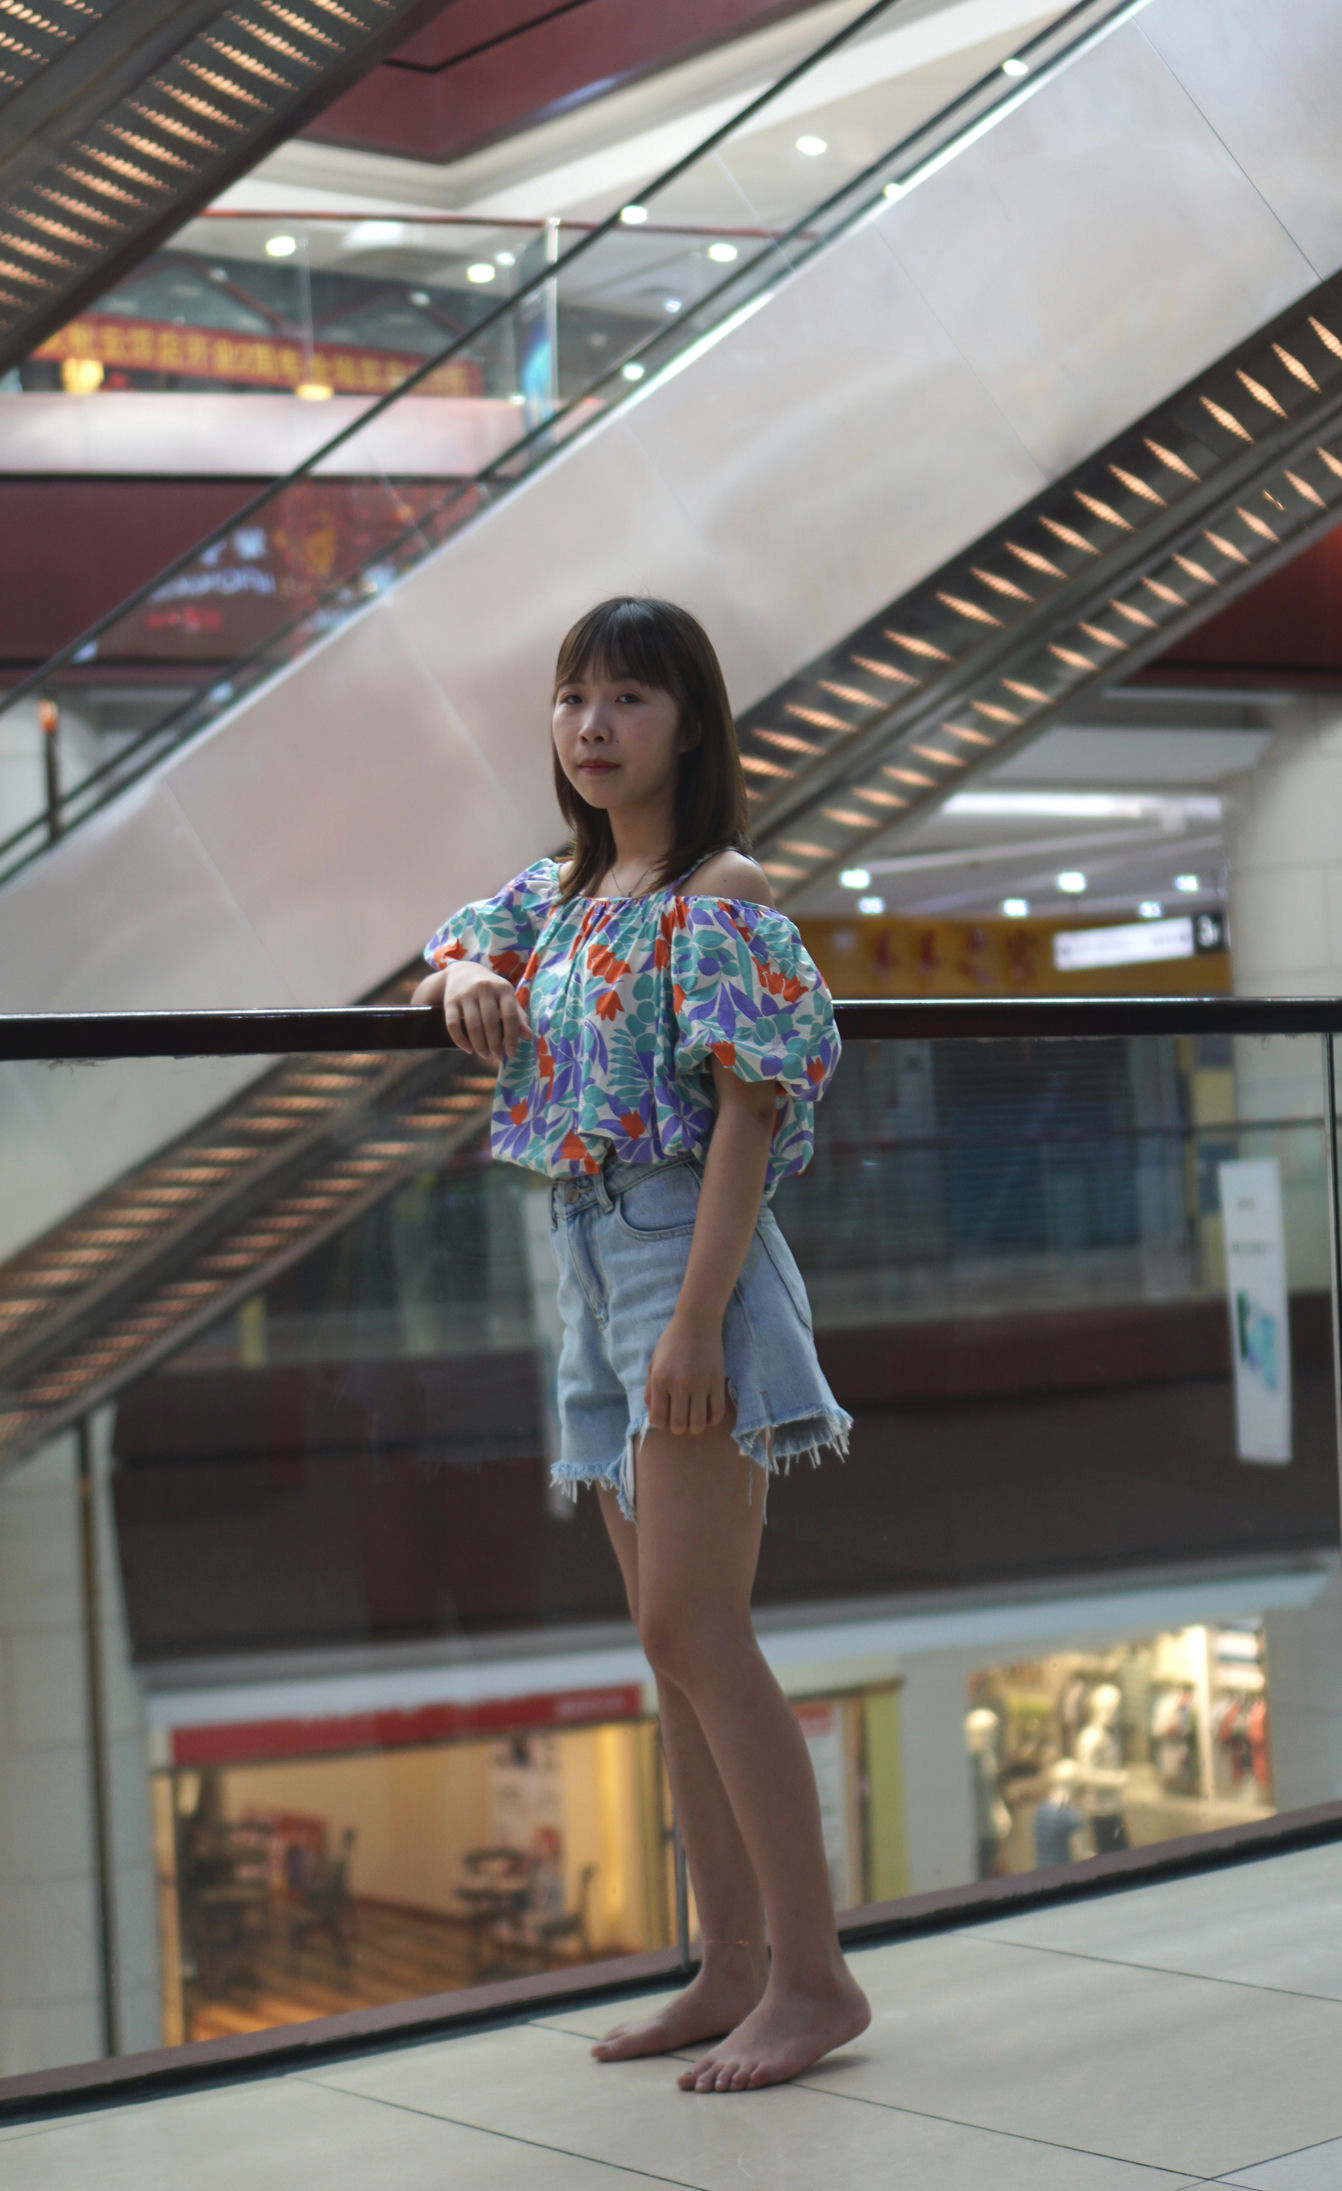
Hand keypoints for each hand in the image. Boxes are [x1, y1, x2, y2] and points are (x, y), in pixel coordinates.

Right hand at [442, 963, 530, 1064]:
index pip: (509, 1016)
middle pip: (490, 1022)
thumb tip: (528, 1036)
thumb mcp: (507, 997)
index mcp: (503, 988)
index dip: (511, 1037)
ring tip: (485, 1055)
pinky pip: (453, 1025)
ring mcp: (466, 994)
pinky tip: (468, 1049)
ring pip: (472, 1025)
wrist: (463, 971)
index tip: (511, 1053)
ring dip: (479, 1045)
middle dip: (495, 1044)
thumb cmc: (492, 991)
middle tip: (497, 1057)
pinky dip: (460, 1040)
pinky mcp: (450, 1001)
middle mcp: (484, 988)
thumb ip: (518, 1016)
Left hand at [644, 1310, 726, 1435]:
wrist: (696, 1321)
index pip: (658, 1419)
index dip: (661, 1423)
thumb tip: (653, 1416)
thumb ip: (650, 1390)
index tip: (665, 1416)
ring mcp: (700, 1384)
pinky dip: (711, 1420)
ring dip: (694, 1427)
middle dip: (677, 1428)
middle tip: (679, 1418)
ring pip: (698, 1424)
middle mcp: (679, 1384)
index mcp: (660, 1379)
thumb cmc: (672, 1341)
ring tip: (693, 1418)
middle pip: (678, 1426)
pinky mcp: (717, 1382)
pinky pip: (717, 1413)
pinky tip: (707, 1414)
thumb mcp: (654, 1362)